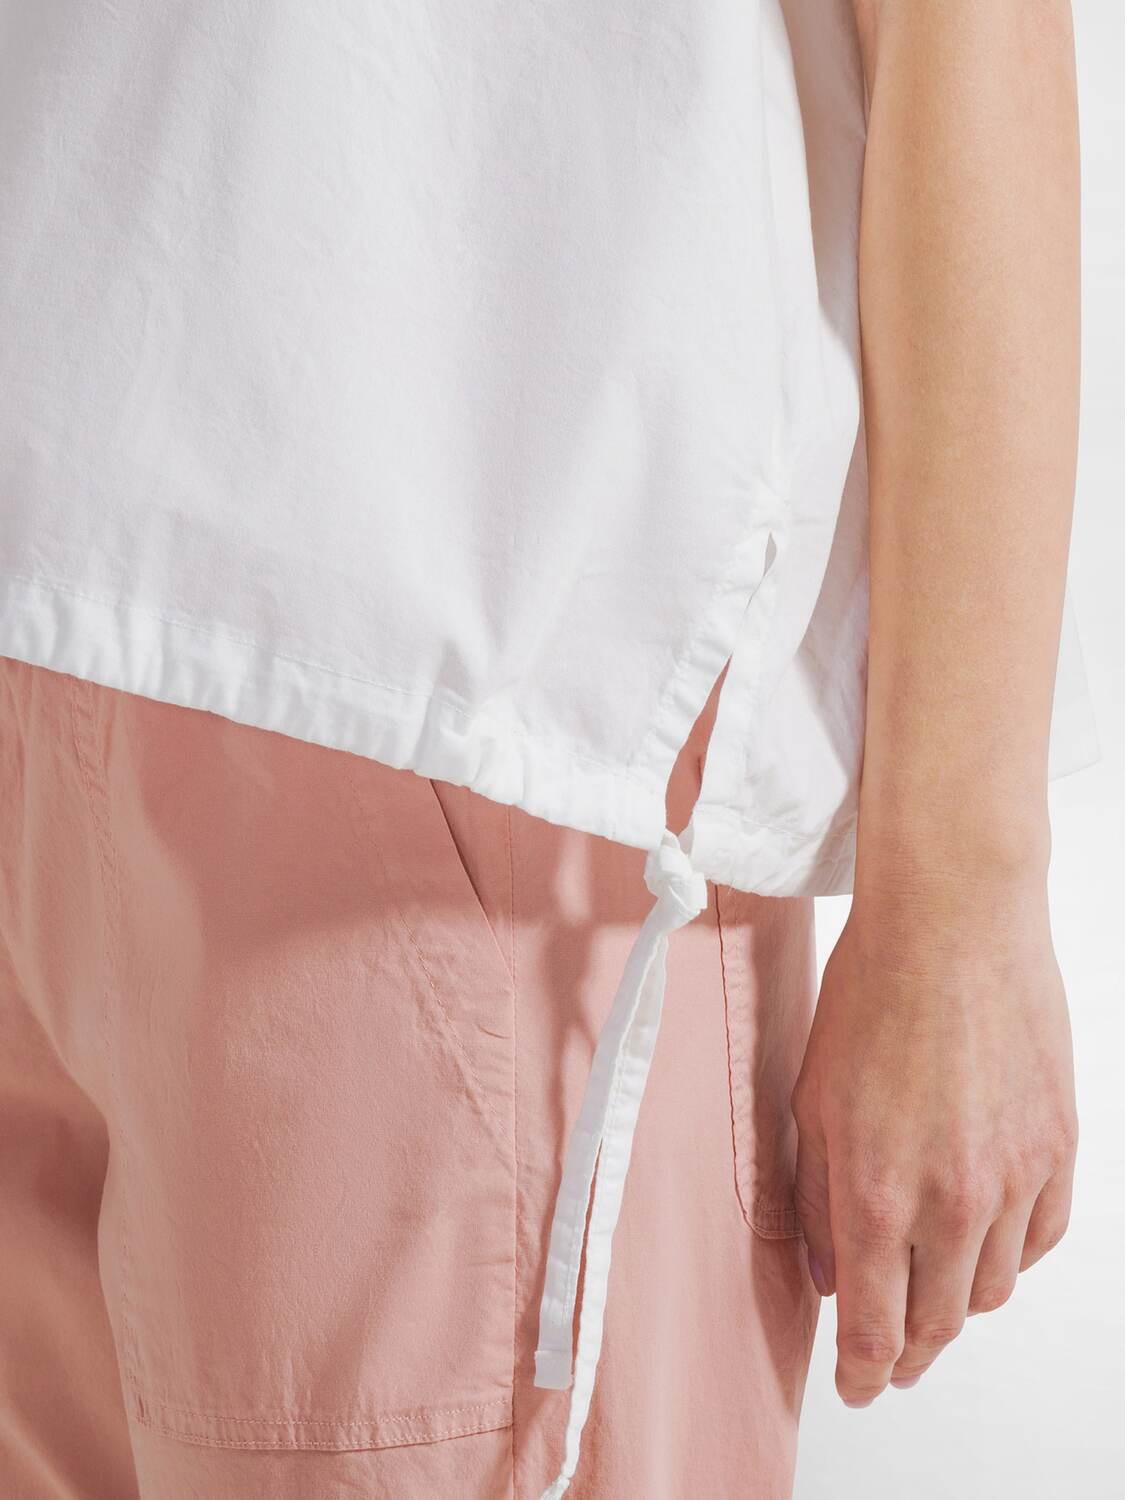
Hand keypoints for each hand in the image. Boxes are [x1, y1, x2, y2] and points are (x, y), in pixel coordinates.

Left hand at [791, 865, 1077, 1404]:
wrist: (955, 923)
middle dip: (907, 1352)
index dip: (862, 1371)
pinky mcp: (1059, 1148)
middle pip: (938, 1322)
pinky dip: (1009, 1255)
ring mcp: (1015, 1177)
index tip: (857, 1387)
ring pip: (992, 1288)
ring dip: (957, 1303)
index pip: (873, 1326)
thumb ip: (816, 1195)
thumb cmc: (871, 993)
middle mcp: (952, 1201)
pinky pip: (1040, 1238)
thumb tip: (826, 1271)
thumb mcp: (812, 1097)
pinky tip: (985, 1241)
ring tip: (931, 1291)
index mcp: (876, 1192)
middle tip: (889, 1357)